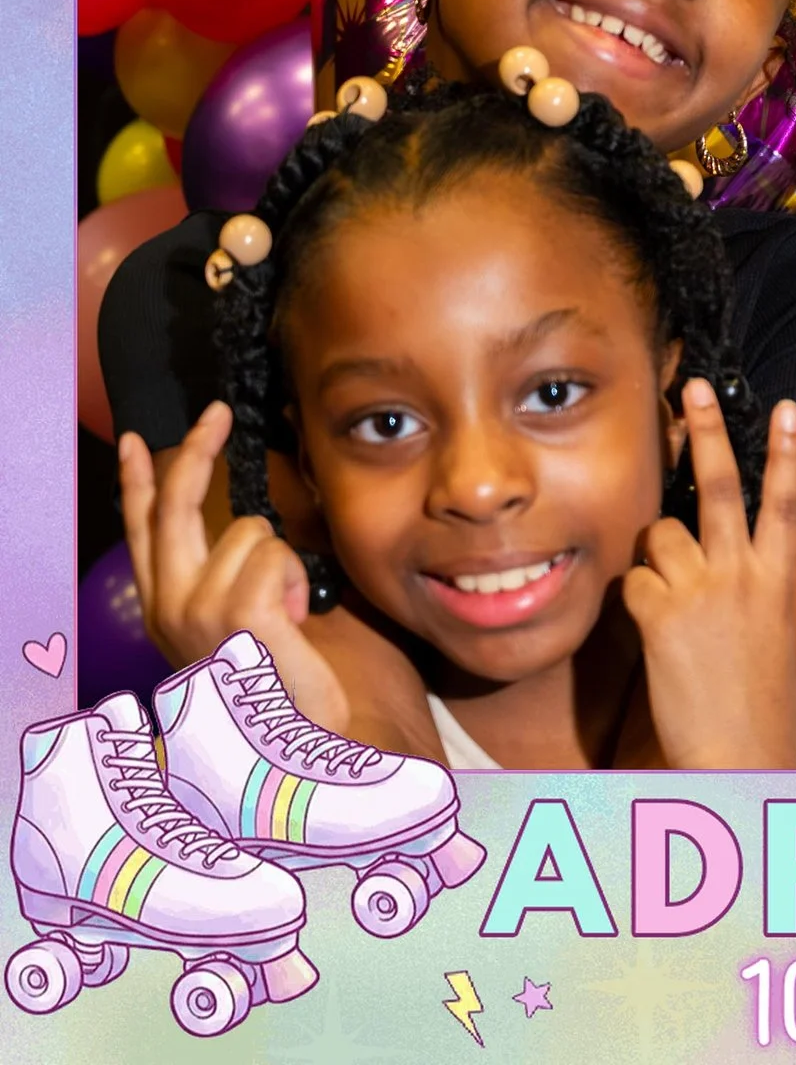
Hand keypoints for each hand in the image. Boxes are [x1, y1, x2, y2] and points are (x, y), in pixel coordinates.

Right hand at [119, 407, 353, 734]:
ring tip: (287, 612)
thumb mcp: (240, 627)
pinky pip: (275, 554)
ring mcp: (197, 611)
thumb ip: (229, 581)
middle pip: (176, 507)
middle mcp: (168, 607)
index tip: (139, 440)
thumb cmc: (277, 685)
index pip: (144, 529)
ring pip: (251, 531)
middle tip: (218, 413)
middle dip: (196, 451)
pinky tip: (295, 618)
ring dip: (284, 560)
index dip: (140, 481)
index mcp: (165, 609)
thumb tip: (245, 530)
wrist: (294, 742)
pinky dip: (297, 578)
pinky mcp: (238, 614)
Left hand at [625, 383, 795, 769]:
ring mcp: (703, 591)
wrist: (742, 754)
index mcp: (777, 582)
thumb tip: (707, 565)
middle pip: (723, 484)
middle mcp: (743, 576)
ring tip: (670, 603)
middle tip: (694, 385)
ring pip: (660, 535)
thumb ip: (746, 593)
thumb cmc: (758, 708)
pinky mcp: (661, 615)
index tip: (789, 407)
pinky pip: (633, 582)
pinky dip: (635, 601)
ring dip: (655, 557)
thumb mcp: (768, 638)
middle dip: (705, 430)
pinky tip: (653, 635)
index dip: (789, 452)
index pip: (786, 503)